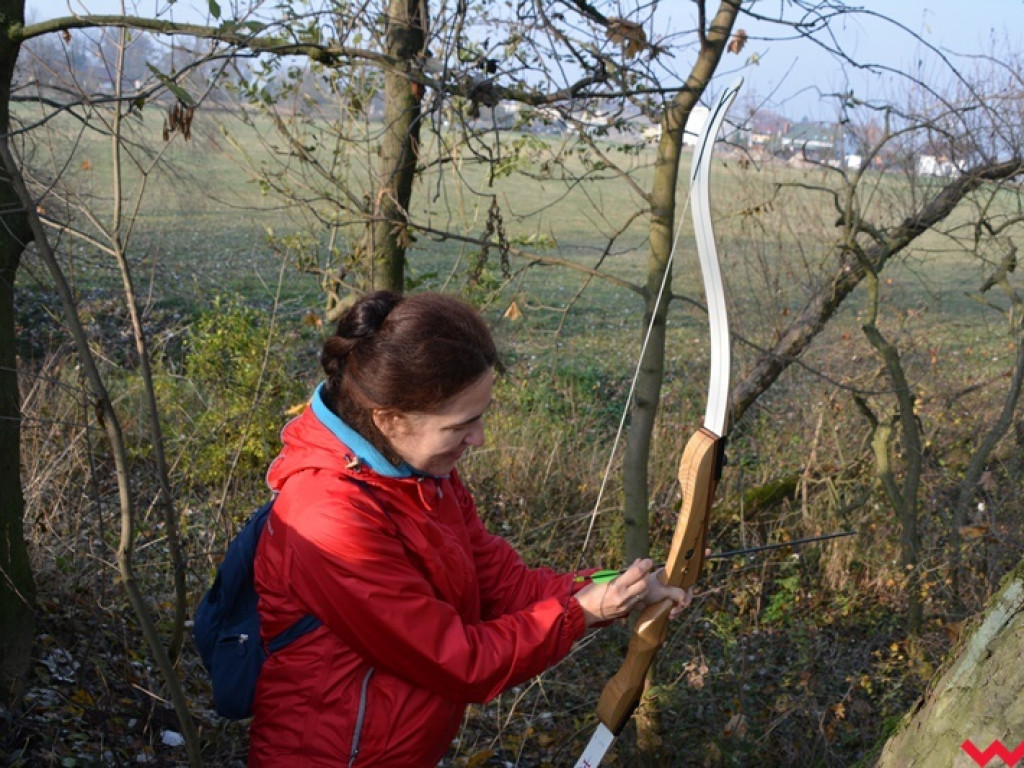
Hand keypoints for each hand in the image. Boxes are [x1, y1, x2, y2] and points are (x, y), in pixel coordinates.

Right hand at [576, 558, 691, 627]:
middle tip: (644, 569)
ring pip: (644, 593)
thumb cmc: (590, 591)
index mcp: (616, 585)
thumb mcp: (603, 578)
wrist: (583, 611)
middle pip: (644, 584)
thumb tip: (636, 564)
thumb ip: (620, 573)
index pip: (636, 573)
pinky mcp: (626, 612)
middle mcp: (623, 596)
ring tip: (641, 578)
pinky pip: (639, 602)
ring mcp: (625, 606)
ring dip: (645, 584)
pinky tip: (636, 590)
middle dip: (647, 574)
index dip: (645, 565)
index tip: (648, 561)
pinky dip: (640, 594)